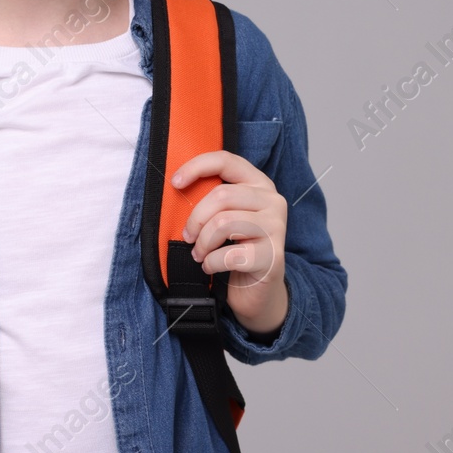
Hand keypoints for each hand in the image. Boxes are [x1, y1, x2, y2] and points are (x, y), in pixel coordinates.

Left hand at [170, 150, 288, 338]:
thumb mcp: (226, 217)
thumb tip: (179, 186)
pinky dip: (211, 263)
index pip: (226, 161)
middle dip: (196, 218)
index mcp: (259, 184)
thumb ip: (213, 200)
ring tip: (200, 254)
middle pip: (222, 196)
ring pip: (224, 223)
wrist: (258, 291)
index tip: (175, 182)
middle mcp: (273, 201)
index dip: (197, 167)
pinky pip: (229, 255)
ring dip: (203, 243)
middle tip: (188, 237)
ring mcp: (276, 228)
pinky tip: (212, 267)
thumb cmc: (236, 249)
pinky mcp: (272, 256)